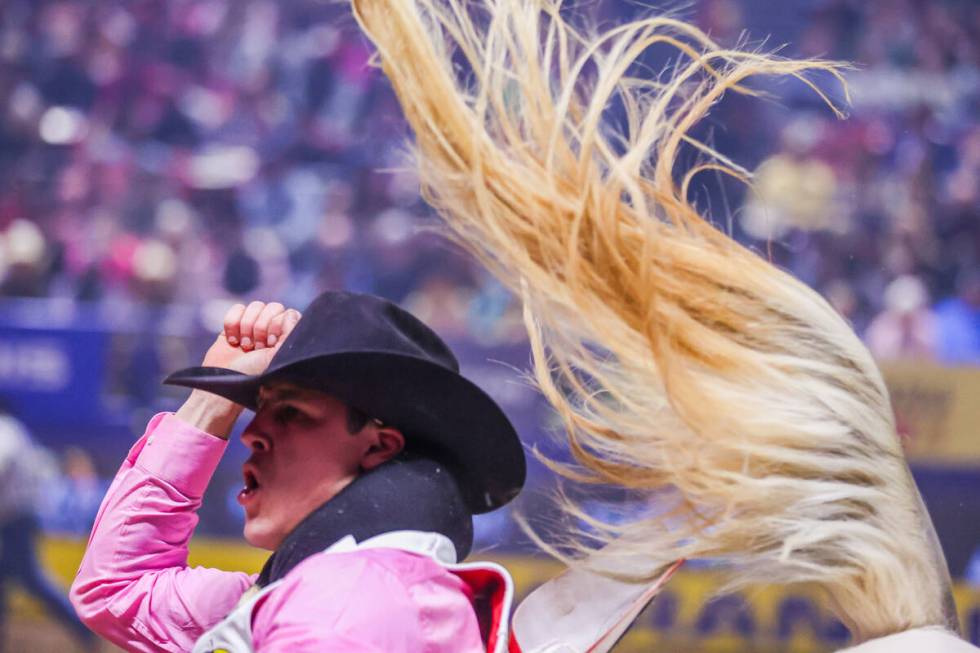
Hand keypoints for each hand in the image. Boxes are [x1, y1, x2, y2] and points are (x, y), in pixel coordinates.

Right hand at [176, 301, 301, 437]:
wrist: (224, 381)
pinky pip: (237, 308)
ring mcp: (253, 326)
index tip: (269, 345)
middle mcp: (273, 330)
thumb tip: (290, 314)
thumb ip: (290, 332)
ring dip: (247, 326)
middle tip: (256, 347)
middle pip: (273, 307)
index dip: (277, 325)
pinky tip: (232, 341)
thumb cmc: (254, 373)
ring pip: (255, 306)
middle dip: (262, 327)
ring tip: (244, 346)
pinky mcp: (235, 325)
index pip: (289, 313)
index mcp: (287, 337)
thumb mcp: (277, 355)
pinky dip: (232, 323)